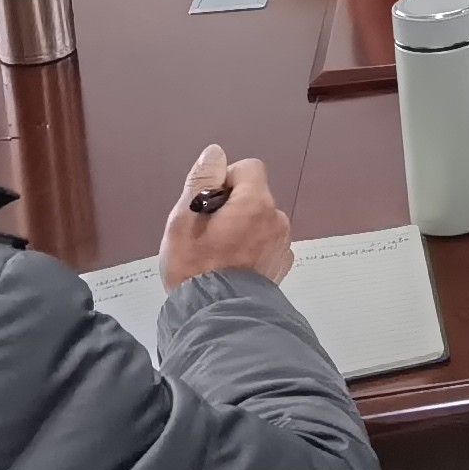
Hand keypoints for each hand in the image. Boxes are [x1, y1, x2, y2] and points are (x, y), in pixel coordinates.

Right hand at [158, 144, 294, 288]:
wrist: (216, 317)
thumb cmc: (195, 268)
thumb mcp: (185, 220)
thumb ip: (202, 180)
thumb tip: (217, 152)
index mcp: (256, 203)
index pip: (248, 168)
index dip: (225, 180)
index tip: (207, 205)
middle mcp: (277, 219)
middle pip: (254, 196)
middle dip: (232, 207)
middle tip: (206, 235)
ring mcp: (283, 244)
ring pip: (260, 221)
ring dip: (243, 228)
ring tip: (218, 255)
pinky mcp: (282, 265)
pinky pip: (267, 243)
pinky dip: (253, 248)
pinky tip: (233, 268)